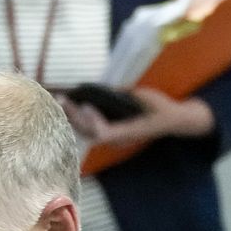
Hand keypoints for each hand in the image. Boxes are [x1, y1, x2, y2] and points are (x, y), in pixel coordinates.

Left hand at [61, 88, 214, 147]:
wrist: (170, 120)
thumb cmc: (160, 109)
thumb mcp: (144, 97)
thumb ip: (124, 94)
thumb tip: (104, 90)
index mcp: (128, 133)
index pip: (103, 133)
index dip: (92, 121)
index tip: (86, 105)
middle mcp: (117, 140)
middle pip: (89, 132)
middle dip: (73, 115)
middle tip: (61, 98)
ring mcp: (112, 139)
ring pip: (86, 132)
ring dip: (71, 117)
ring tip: (60, 100)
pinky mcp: (110, 134)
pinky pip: (89, 128)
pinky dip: (78, 118)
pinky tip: (69, 106)